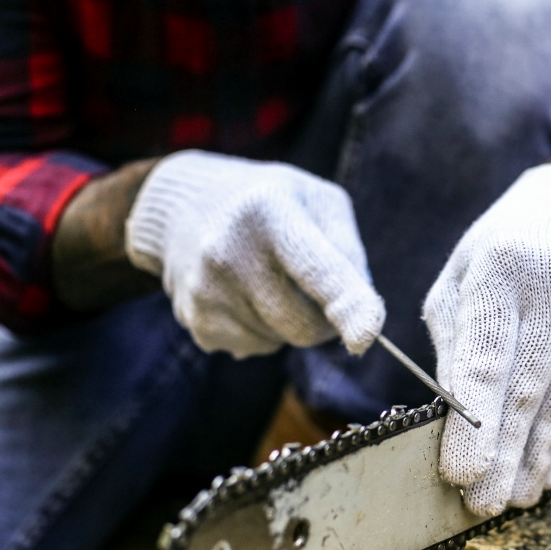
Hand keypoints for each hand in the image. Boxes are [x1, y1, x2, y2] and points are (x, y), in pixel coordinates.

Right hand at [126, 150, 383, 357]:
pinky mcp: (195, 320)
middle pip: (305, 325)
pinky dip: (262, 329)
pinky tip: (242, 292)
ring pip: (282, 341)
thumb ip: (348, 254)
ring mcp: (207, 290)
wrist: (184, 206)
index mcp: (270, 210)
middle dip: (324, 319)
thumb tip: (363, 318)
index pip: (316, 269)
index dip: (347, 305)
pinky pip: (256, 348)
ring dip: (289, 321)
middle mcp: (230, 251)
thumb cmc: (270, 203)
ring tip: (265, 277)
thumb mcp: (317, 201)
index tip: (367, 337)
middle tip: (312, 286)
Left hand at [423, 163, 550, 515]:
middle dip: (505, 453)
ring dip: (537, 454)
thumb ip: (455, 350)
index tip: (461, 472)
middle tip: (483, 502)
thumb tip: (456, 427)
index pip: (490, 354)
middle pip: (532, 387)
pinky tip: (543, 465)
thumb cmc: (499, 260)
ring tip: (510, 495)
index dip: (476, 420)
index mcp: (507, 264)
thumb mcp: (458, 287)